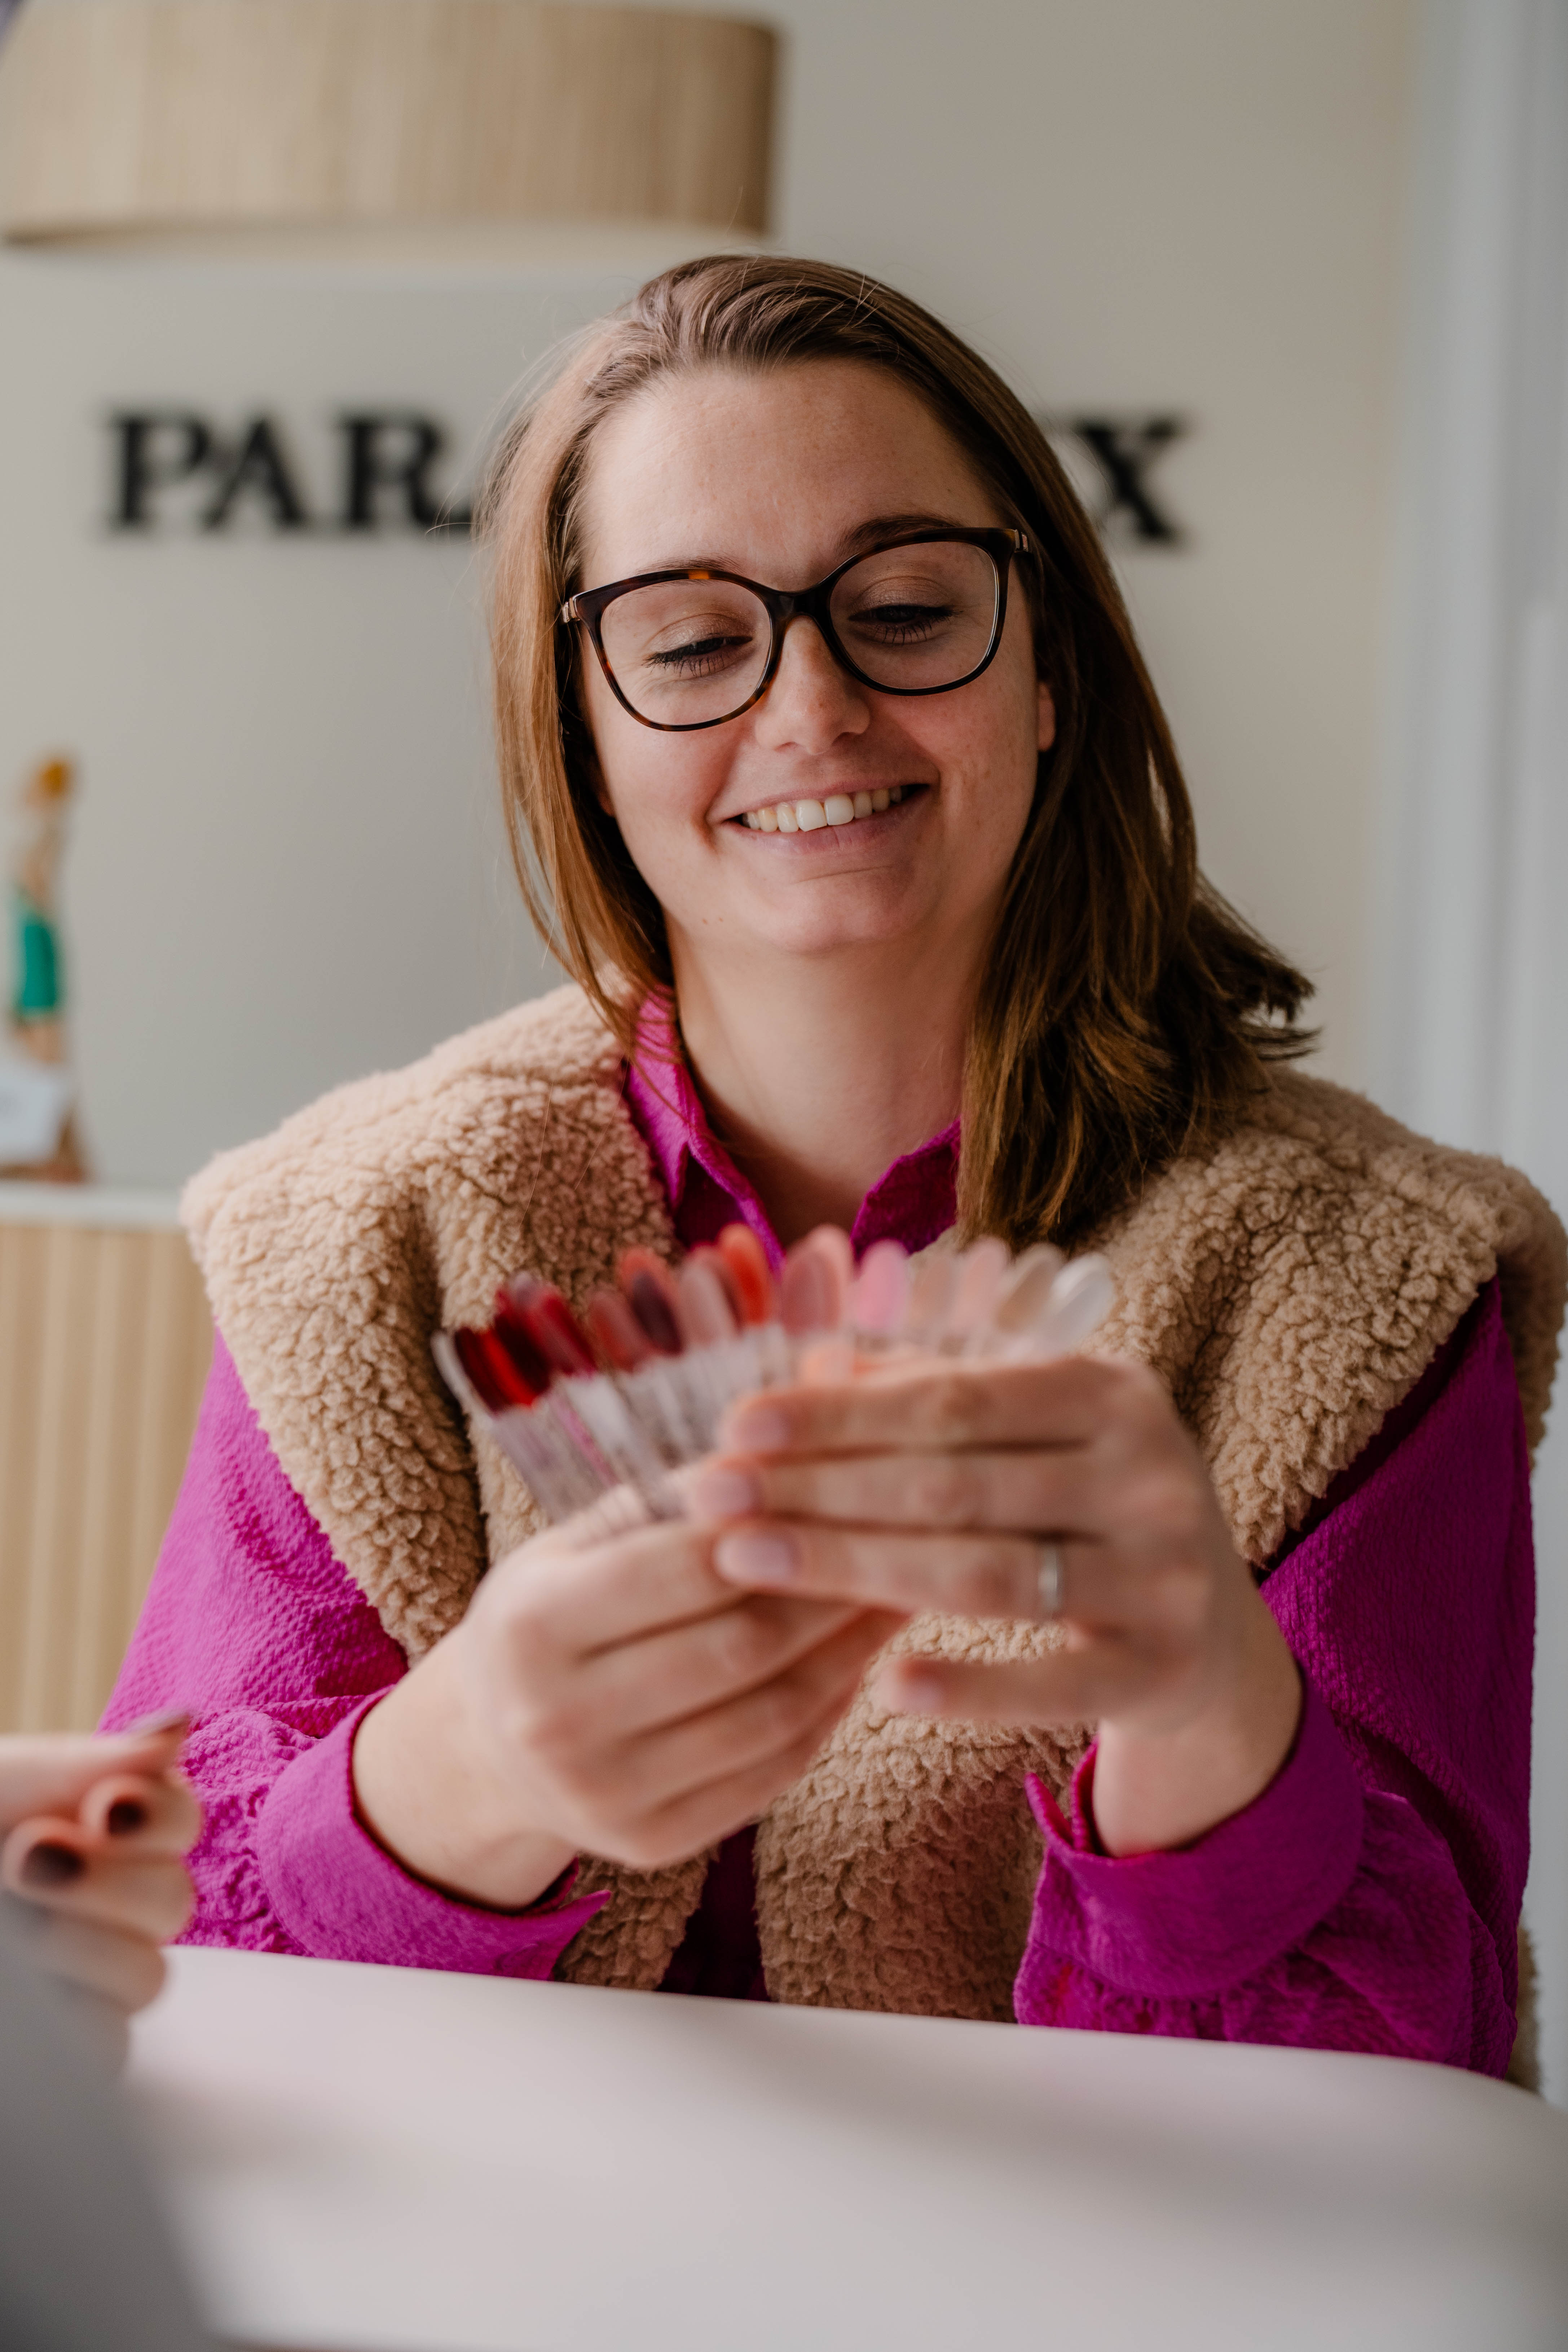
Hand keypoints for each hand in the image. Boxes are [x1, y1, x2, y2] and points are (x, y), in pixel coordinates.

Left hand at [0, 1718, 199, 2060]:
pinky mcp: (66, 2050)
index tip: (104, 1807)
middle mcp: (104, 1904)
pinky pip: (106, 2046)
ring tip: (4, 1931)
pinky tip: (20, 1992)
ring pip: (144, 1977)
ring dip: (72, 1946)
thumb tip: (176, 1726)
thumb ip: (88, 1762)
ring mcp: (85, 1982)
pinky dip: (63, 2017)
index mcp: (99, 1829)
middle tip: (22, 1859)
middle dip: (103, 1881)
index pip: (178, 1820)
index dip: (156, 1816)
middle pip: (170, 1900)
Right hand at [352, 1513, 901, 1909]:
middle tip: (899, 1541)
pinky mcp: (650, 1844)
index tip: (843, 1486)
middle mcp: (557, 1718)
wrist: (490, 1746)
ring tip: (895, 1597)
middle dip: (832, 1589)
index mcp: (532, 1624)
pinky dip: (827, 1714)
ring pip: (771, 1714)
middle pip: (740, 1645)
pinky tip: (855, 1666)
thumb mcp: (579, 1542)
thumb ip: (672, 1496)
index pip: (684, 1566)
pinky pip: (771, 1772)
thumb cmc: (552, 1614)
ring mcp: (603, 1793)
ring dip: (848, 1653)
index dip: (774, 1525)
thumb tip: (785, 1424)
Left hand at [695, 1355, 1302, 1857]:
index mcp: (1109, 1391)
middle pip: (953, 1486)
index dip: (839, 1412)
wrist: (1208, 1623)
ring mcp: (1164, 1575)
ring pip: (986, 1576)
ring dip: (855, 1569)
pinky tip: (884, 1686)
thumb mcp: (1025, 1430)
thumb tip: (810, 1363)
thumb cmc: (1078, 1501)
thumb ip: (927, 1394)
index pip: (950, 1399)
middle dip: (818, 1490)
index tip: (736, 1424)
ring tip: (745, 1564)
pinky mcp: (1162, 1667)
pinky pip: (1053, 1684)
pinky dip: (971, 1686)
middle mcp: (1149, 1472)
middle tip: (709, 1496)